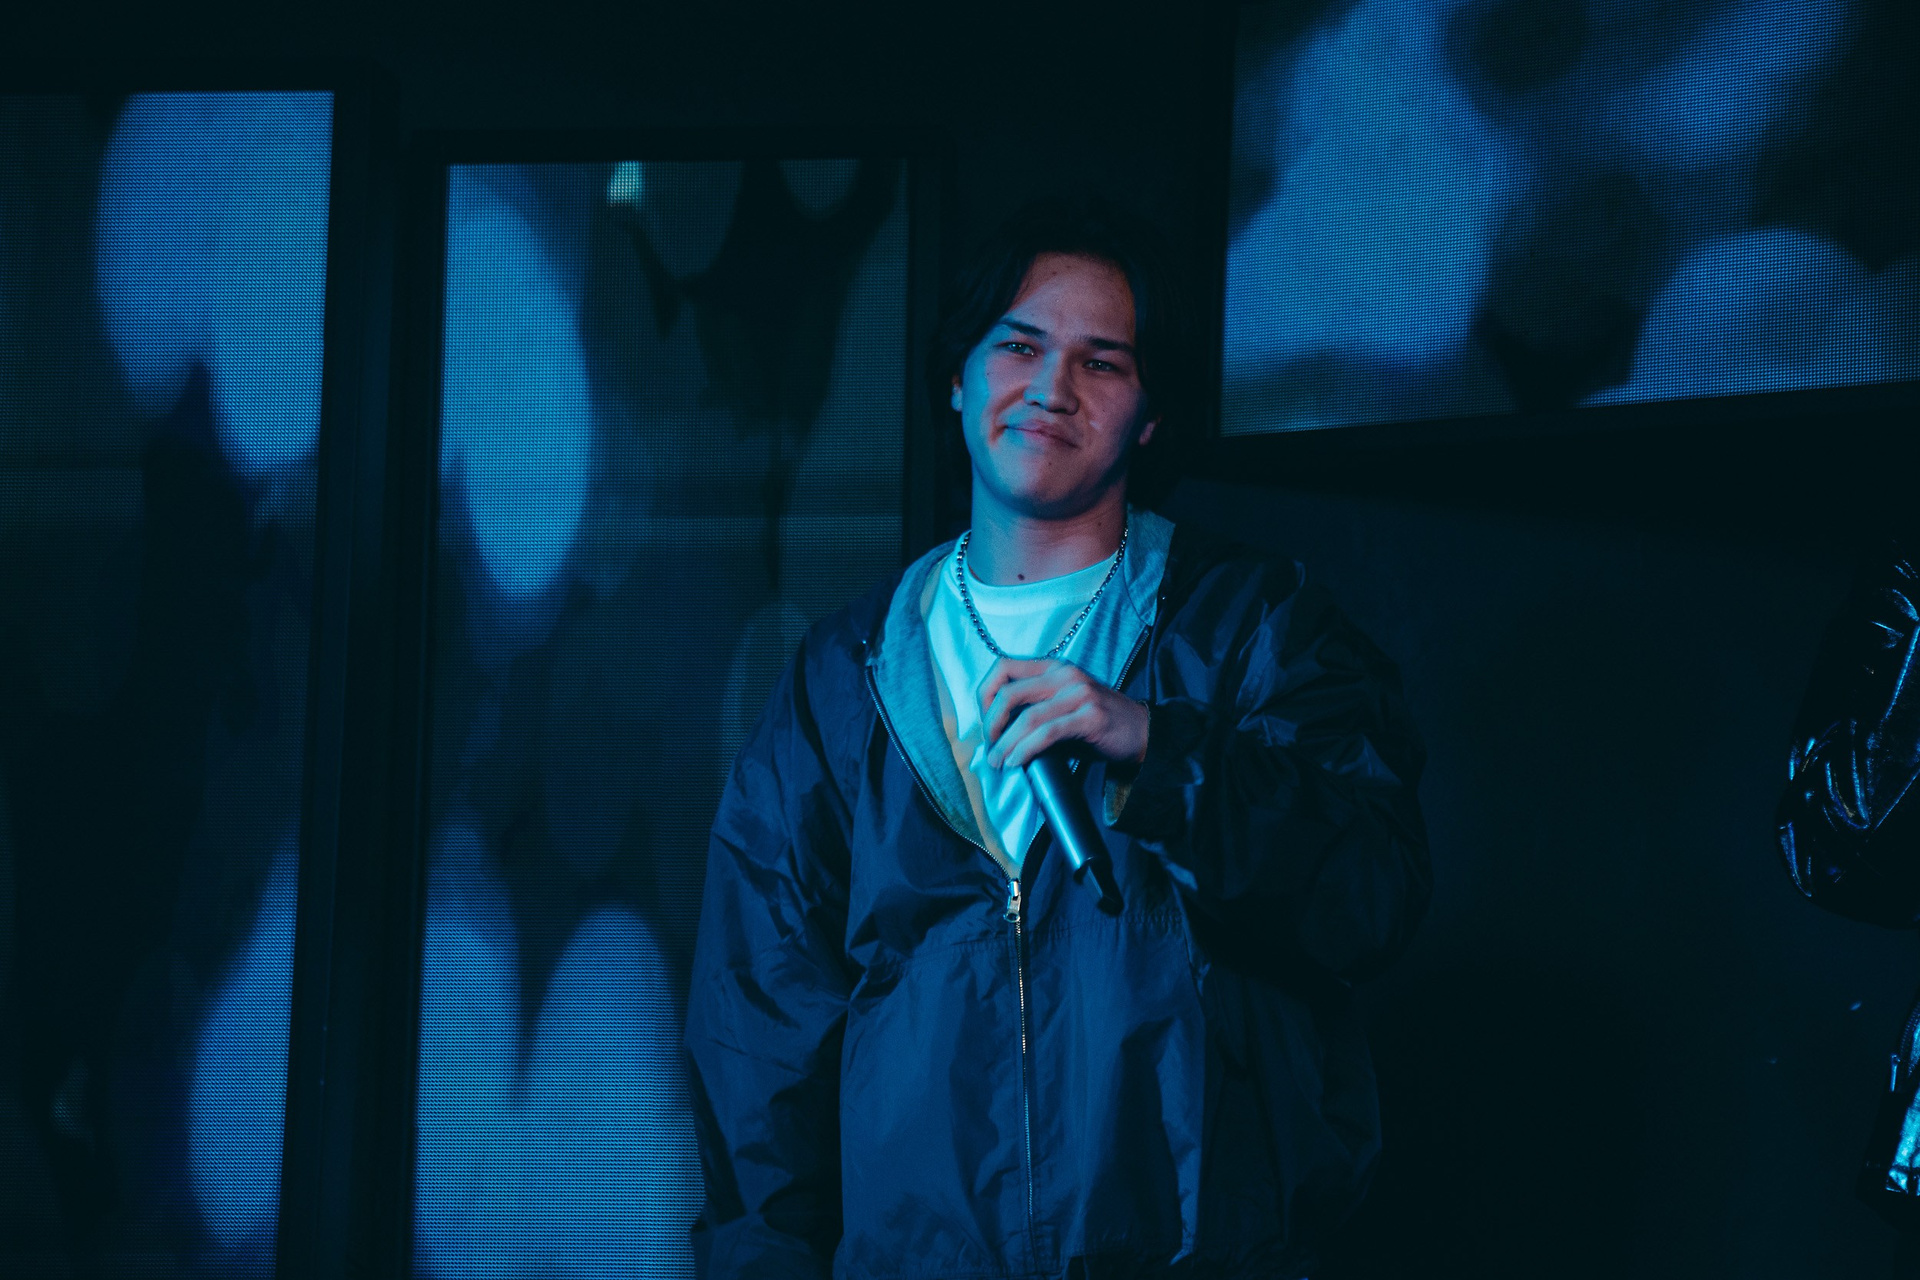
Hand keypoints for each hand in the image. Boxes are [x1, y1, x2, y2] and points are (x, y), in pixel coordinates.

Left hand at [979, 657, 1148, 771]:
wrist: (1144, 732)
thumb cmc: (1100, 723)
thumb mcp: (1064, 706)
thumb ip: (1034, 710)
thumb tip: (999, 733)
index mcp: (1055, 667)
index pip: (1004, 667)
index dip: (985, 694)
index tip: (986, 721)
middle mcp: (1065, 675)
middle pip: (1009, 692)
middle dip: (990, 723)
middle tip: (990, 746)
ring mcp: (1079, 694)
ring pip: (1026, 717)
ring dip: (1005, 744)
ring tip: (998, 762)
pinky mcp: (1090, 718)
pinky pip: (1047, 733)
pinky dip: (1025, 749)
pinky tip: (1017, 762)